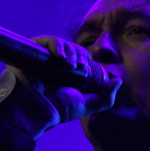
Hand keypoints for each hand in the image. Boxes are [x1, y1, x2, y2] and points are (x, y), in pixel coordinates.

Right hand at [0, 35, 120, 128]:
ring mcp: (43, 57)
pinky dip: (57, 45)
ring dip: (70, 51)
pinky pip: (46, 41)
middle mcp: (54, 64)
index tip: (88, 66)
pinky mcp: (31, 51)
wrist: (36, 109)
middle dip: (80, 54)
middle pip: (72, 48)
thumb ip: (106, 98)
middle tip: (80, 65)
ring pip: (61, 43)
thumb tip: (118, 81)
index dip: (85, 58)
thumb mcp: (87, 106)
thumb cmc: (57, 108)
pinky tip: (61, 58)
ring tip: (72, 64)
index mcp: (66, 74)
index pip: (80, 57)